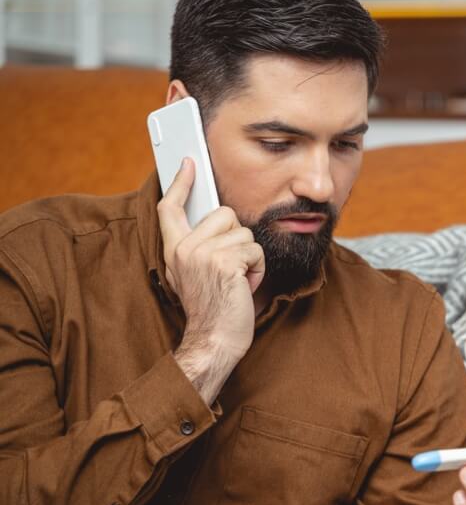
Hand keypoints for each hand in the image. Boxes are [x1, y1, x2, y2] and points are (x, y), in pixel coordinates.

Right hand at [158, 158, 264, 362]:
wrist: (214, 341)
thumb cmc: (212, 310)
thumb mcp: (192, 275)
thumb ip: (196, 247)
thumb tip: (214, 220)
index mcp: (174, 250)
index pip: (169, 208)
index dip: (180, 184)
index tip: (189, 164)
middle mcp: (184, 248)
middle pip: (223, 214)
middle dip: (237, 239)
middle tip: (230, 268)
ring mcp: (203, 254)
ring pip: (244, 233)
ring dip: (249, 258)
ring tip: (236, 281)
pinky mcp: (224, 262)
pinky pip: (254, 249)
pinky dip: (257, 269)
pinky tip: (244, 287)